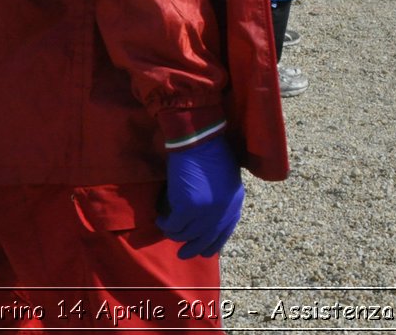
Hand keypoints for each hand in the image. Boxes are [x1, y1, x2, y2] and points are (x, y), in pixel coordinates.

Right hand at [158, 135, 244, 258]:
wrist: (200, 140)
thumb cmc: (213, 153)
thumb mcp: (226, 180)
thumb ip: (222, 199)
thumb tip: (210, 217)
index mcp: (235, 204)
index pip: (224, 232)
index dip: (213, 243)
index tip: (204, 251)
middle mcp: (222, 212)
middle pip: (206, 240)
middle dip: (193, 249)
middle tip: (182, 253)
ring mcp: (205, 213)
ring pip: (186, 235)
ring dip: (175, 233)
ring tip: (167, 227)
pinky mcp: (187, 209)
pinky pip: (173, 226)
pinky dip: (165, 224)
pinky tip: (161, 219)